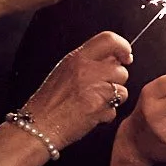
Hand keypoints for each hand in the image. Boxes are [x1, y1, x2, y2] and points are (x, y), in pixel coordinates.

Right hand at [21, 31, 132, 150]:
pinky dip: (106, 114)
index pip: (109, 39)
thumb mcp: (65, 72)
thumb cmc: (49, 102)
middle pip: (121, 70)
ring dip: (113, 99)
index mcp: (77, 58)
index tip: (126, 56)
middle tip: (101, 90)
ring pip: (122, 90)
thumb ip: (88, 62)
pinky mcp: (98, 106)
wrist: (38, 125)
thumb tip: (114, 59)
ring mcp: (93, 87)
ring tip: (93, 103)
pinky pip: (115, 109)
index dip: (123, 47)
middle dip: (116, 82)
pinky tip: (90, 115)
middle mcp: (86, 69)